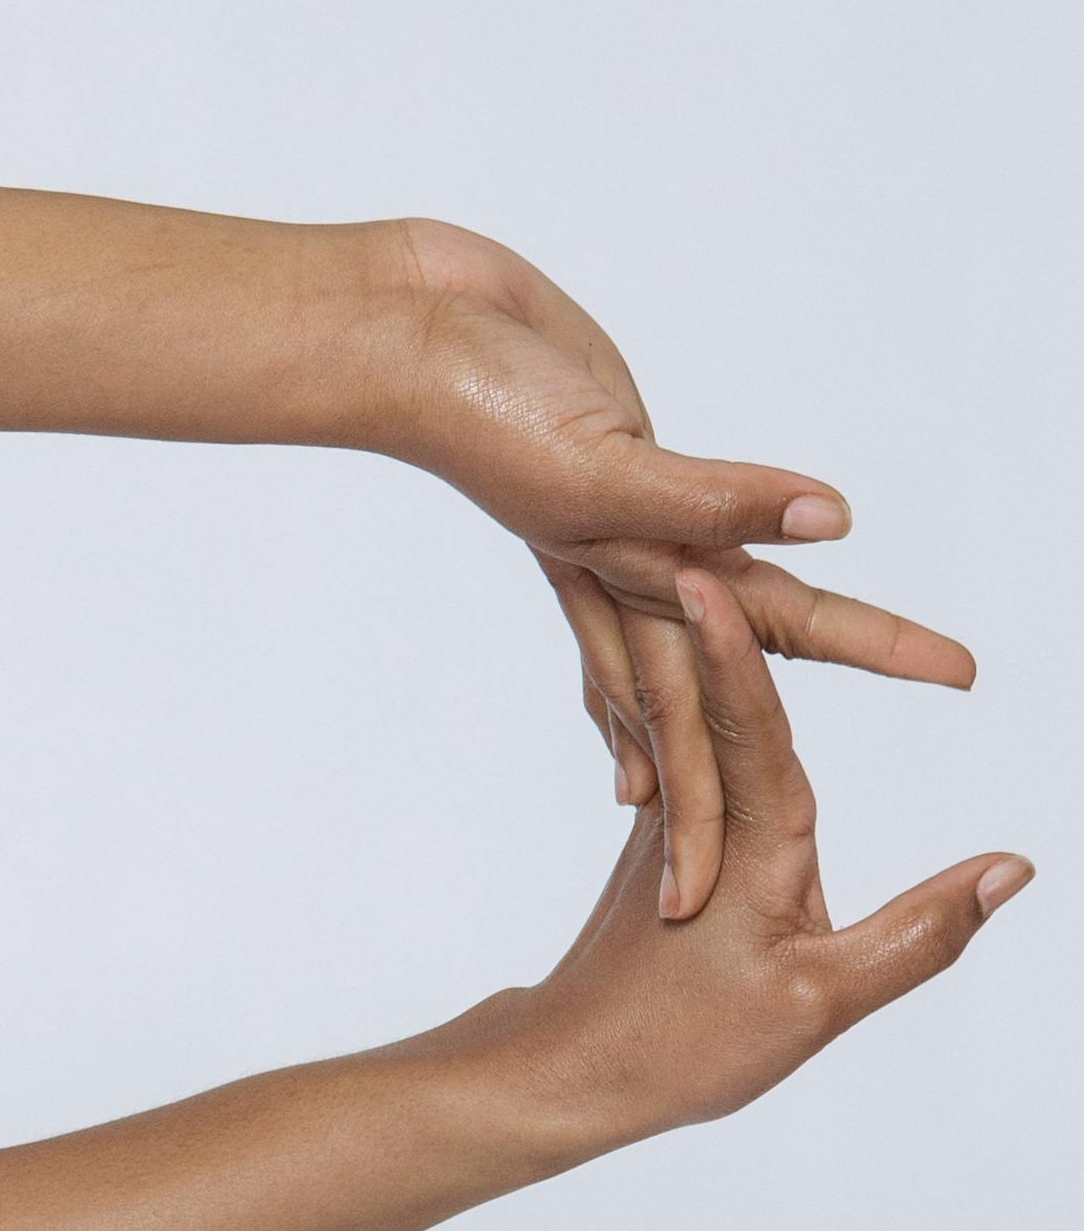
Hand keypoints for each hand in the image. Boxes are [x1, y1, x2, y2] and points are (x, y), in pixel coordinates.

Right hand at [365, 217, 976, 913]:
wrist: (401, 332)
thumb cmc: (476, 404)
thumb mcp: (597, 470)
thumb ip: (713, 498)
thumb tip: (829, 523)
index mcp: (627, 588)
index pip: (690, 718)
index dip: (702, 809)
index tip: (693, 899)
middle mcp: (627, 573)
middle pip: (713, 687)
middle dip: (736, 783)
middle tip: (774, 879)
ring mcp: (612, 530)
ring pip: (687, 626)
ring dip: (703, 697)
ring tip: (690, 780)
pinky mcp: (609, 466)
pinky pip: (649, 551)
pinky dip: (655, 597)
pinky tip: (662, 614)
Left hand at [479, 567, 1025, 1150]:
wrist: (566, 1074)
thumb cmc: (685, 1052)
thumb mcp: (820, 1006)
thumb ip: (922, 933)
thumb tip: (1014, 868)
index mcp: (750, 838)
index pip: (747, 720)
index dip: (732, 641)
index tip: (707, 558)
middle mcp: (704, 809)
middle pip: (731, 690)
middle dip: (735, 600)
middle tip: (714, 503)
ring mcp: (675, 818)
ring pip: (701, 709)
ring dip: (713, 631)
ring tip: (705, 540)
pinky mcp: (662, 835)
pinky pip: (686, 742)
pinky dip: (699, 688)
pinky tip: (696, 648)